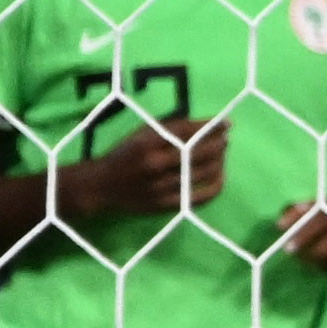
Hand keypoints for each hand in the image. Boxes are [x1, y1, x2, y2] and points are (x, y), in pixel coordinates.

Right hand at [62, 115, 224, 223]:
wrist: (100, 186)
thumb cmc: (124, 155)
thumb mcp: (141, 135)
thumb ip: (170, 129)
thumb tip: (205, 124)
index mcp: (147, 143)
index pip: (188, 132)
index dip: (211, 127)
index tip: (226, 122)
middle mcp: (155, 164)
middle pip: (199, 152)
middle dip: (219, 143)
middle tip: (226, 138)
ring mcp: (162, 187)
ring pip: (204, 172)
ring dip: (220, 160)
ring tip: (222, 154)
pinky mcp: (166, 205)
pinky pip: (201, 196)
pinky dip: (216, 184)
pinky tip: (219, 175)